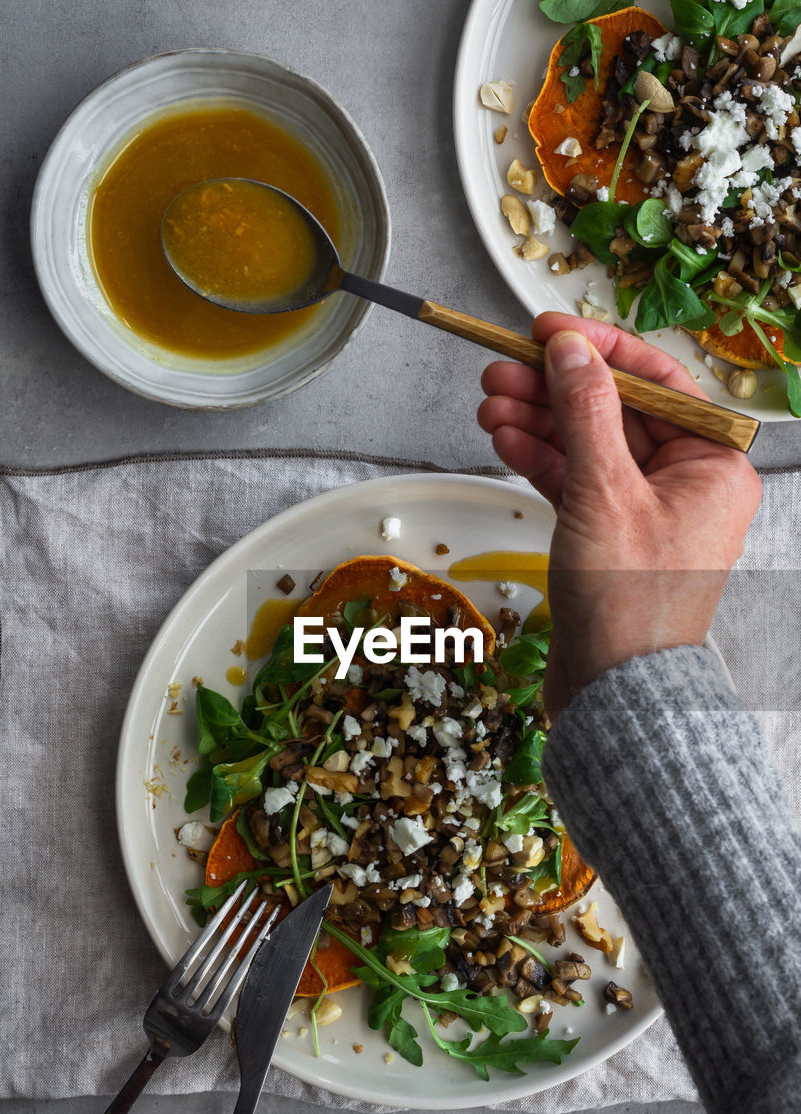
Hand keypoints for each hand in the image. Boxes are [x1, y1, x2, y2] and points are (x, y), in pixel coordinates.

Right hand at [477, 312, 761, 718]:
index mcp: (714, 465)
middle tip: (501, 368)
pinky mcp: (610, 535)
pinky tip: (505, 438)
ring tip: (490, 402)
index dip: (598, 349)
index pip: (657, 381)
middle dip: (554, 388)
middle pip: (615, 411)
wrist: (615, 691)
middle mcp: (686, 482)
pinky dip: (541, 459)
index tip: (548, 331)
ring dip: (539, 420)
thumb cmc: (629, 605)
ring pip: (588, 445)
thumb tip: (570, 349)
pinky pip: (576, 481)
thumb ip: (585, 412)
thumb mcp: (604, 493)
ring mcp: (646, 510)